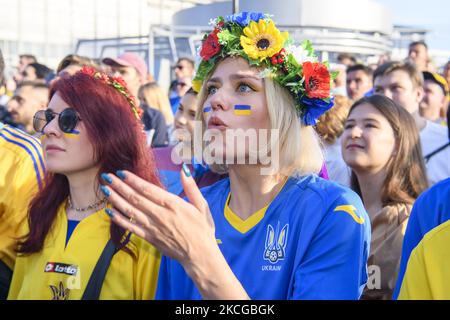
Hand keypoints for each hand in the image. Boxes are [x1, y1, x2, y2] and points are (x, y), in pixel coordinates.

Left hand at [100, 167, 248, 298]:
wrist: (199, 255)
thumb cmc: (202, 229)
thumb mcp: (202, 205)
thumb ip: (192, 187)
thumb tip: (184, 170)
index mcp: (172, 204)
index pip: (148, 189)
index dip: (133, 180)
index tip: (121, 172)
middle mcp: (159, 214)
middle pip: (135, 198)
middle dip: (119, 186)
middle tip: (107, 177)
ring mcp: (152, 227)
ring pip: (130, 211)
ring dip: (116, 200)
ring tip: (105, 190)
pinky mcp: (149, 238)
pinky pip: (131, 227)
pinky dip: (119, 219)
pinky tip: (109, 212)